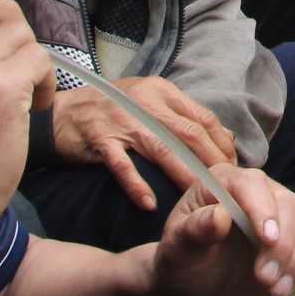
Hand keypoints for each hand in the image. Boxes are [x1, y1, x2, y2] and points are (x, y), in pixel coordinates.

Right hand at [51, 75, 238, 210]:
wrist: (61, 113)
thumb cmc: (111, 110)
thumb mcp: (149, 100)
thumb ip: (183, 115)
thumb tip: (225, 135)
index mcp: (161, 91)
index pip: (202, 117)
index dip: (222, 143)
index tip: (233, 166)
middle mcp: (145, 102)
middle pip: (188, 133)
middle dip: (211, 161)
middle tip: (223, 186)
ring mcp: (122, 121)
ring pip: (162, 149)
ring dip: (184, 174)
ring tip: (198, 196)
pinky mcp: (101, 140)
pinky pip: (123, 165)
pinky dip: (137, 185)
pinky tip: (149, 204)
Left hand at [149, 164, 294, 295]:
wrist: (196, 285)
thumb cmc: (182, 262)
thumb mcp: (177, 250)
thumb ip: (194, 232)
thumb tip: (219, 216)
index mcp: (226, 183)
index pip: (254, 185)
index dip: (264, 210)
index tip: (268, 242)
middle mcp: (260, 191)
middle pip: (291, 205)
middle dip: (283, 248)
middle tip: (265, 281)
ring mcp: (285, 213)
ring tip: (279, 290)